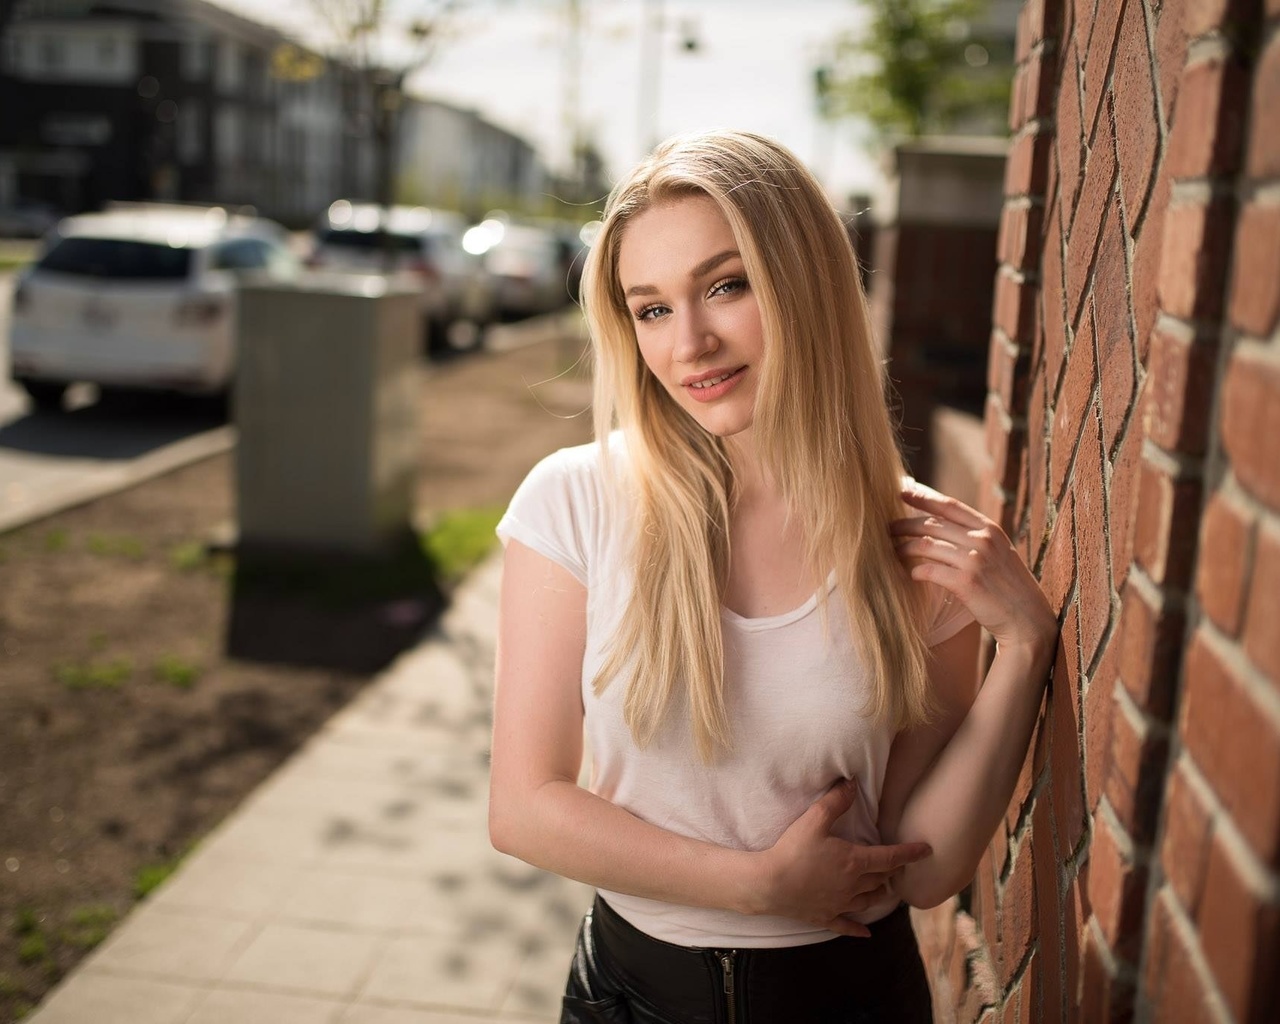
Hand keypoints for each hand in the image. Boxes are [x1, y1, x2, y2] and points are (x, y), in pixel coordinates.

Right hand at [757, 779, 930, 936]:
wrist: (768, 884)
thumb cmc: (792, 850)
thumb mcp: (813, 820)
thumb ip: (835, 801)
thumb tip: (852, 783)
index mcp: (854, 862)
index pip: (890, 857)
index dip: (909, 853)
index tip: (927, 850)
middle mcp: (853, 886)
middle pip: (881, 880)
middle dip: (892, 872)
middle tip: (897, 865)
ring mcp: (840, 904)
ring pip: (869, 901)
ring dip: (880, 894)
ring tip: (886, 890)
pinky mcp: (825, 917)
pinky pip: (847, 926)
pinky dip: (858, 929)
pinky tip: (867, 933)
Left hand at [891, 480, 1056, 652]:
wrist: (1027, 620)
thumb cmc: (1008, 587)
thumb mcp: (998, 552)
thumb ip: (975, 537)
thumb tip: (941, 524)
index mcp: (990, 528)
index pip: (950, 505)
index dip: (923, 496)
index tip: (902, 491)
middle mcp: (982, 540)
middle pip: (932, 524)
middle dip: (904, 524)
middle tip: (886, 527)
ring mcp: (975, 560)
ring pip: (926, 545)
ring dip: (904, 548)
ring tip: (891, 551)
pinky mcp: (966, 583)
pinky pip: (929, 571)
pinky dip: (915, 571)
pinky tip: (911, 574)